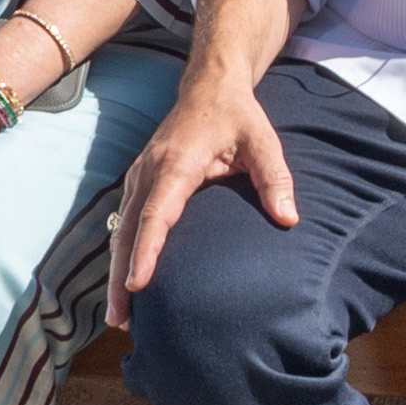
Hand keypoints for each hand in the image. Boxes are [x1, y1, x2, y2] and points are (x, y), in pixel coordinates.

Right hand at [109, 74, 292, 321]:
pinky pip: (126, 222)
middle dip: (121, 276)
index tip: (138, 285)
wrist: (209, 85)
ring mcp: (140, 176)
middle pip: (129, 230)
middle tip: (120, 319)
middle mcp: (149, 171)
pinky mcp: (139, 182)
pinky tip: (125, 283)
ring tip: (119, 315)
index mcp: (177, 163)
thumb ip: (275, 178)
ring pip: (122, 228)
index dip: (147, 251)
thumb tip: (288, 219)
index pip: (157, 213)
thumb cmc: (237, 116)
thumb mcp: (263, 140)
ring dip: (117, 270)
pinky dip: (123, 253)